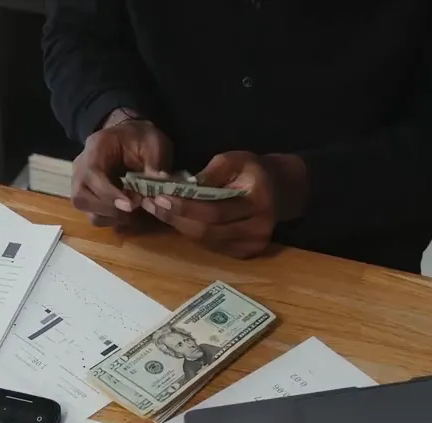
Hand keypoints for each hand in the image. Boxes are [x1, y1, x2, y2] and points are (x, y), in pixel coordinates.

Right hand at [71, 116, 172, 228]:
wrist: (128, 137)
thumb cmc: (139, 138)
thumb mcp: (153, 142)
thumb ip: (156, 160)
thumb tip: (160, 179)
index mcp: (95, 148)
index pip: (92, 174)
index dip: (109, 193)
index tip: (131, 205)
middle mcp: (81, 167)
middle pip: (80, 197)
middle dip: (108, 209)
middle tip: (133, 208)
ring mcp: (80, 183)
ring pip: (84, 209)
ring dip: (109, 216)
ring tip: (132, 212)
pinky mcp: (87, 196)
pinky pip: (93, 214)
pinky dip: (110, 219)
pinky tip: (127, 214)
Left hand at [141, 151, 302, 258]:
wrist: (279, 189)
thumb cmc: (253, 171)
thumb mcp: (236, 159)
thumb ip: (211, 172)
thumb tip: (184, 188)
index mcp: (259, 202)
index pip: (215, 211)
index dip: (185, 206)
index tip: (160, 196)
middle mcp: (259, 229)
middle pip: (208, 231)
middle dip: (176, 218)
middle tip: (151, 205)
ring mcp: (253, 245)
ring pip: (207, 241)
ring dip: (179, 226)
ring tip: (157, 211)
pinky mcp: (246, 253)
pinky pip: (212, 246)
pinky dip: (192, 233)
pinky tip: (177, 220)